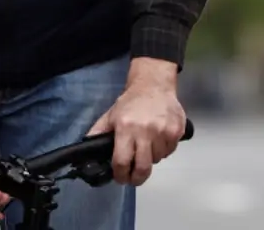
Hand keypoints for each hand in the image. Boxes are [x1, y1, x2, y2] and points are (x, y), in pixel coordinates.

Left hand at [88, 58, 185, 185]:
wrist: (154, 85)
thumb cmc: (131, 102)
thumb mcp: (110, 116)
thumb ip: (98, 133)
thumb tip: (86, 151)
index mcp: (126, 128)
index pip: (122, 161)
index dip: (120, 175)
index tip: (120, 178)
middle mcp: (146, 131)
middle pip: (142, 167)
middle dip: (137, 178)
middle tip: (134, 178)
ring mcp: (163, 131)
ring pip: (157, 159)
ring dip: (151, 159)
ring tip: (147, 149)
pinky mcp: (177, 130)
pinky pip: (170, 151)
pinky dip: (164, 150)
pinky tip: (159, 141)